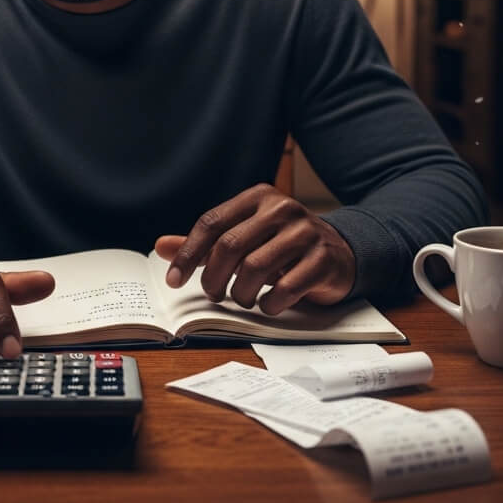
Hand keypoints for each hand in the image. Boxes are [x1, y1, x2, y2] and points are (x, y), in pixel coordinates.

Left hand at [154, 184, 355, 314]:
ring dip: (241, 293)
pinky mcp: (324, 258)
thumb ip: (206, 243)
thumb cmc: (283, 246)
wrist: (341, 252)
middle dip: (213, 277)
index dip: (189, 253)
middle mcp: (281, 208)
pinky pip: (286, 287)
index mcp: (258, 197)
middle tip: (212, 294)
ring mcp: (306, 232)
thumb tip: (161, 247)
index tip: (174, 279)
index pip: (212, 222)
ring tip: (241, 299)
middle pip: (230, 245)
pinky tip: (268, 305)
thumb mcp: (246, 238)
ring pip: (255, 267)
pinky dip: (270, 304)